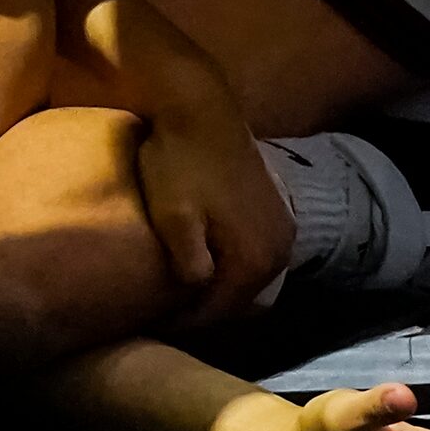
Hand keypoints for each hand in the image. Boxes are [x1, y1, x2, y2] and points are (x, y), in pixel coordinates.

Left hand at [135, 92, 288, 324]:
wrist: (201, 107)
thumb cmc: (180, 161)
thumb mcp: (175, 216)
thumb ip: (190, 264)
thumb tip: (199, 293)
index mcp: (256, 258)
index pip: (216, 313)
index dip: (180, 323)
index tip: (146, 323)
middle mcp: (280, 251)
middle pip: (236, 302)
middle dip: (200, 311)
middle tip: (160, 312)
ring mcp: (283, 231)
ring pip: (246, 281)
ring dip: (215, 291)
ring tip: (176, 292)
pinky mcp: (276, 214)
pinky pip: (252, 258)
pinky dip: (228, 268)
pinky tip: (199, 263)